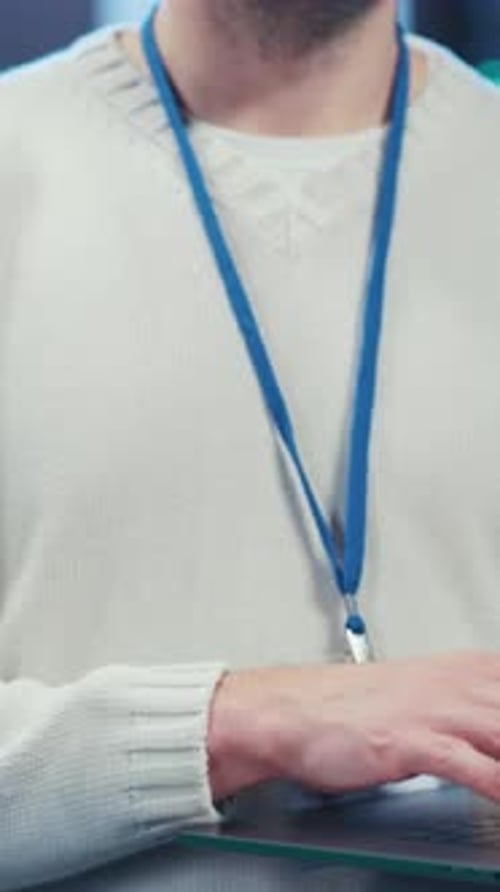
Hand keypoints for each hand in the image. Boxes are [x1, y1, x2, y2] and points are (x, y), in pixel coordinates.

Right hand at [208, 652, 499, 801]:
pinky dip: (498, 782)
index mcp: (465, 669)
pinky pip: (472, 764)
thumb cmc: (351, 710)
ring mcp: (436, 710)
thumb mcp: (423, 696)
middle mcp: (457, 684)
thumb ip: (471, 708)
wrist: (292, 710)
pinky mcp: (412, 741)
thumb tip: (494, 723)